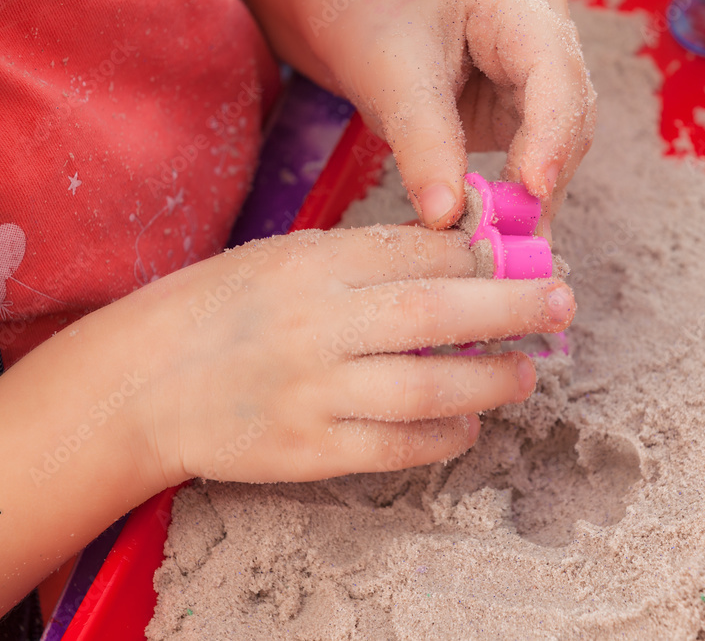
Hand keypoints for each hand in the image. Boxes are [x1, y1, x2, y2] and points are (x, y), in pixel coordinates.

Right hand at [138, 226, 574, 484]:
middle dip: (511, 307)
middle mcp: (314, 328)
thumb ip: (363, 258)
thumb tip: (457, 255)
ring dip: (490, 380)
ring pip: (425, 390)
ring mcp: (311, 394)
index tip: (522, 255)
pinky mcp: (308, 451)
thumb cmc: (221, 310)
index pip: (413, 253)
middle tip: (562, 302)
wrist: (142, 384)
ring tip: (528, 371)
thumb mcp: (285, 259)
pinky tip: (471, 425)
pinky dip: (445, 438)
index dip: (479, 254)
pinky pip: (395, 448)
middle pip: (434, 314)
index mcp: (309, 267)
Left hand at [233, 0, 596, 237]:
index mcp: (519, 7)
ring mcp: (534, 75)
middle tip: (514, 241)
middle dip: (540, 182)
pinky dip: (512, 194)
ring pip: (554, 145)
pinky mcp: (516, 108)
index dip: (552, 138)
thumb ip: (423, 146)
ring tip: (504, 245)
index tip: (532, 192)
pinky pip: (528, 156)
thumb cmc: (370, 12)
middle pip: (567, 118)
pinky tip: (495, 229)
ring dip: (530, 196)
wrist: (348, 5)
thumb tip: (447, 218)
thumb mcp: (391, 74)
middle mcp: (543, 38)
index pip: (556, 76)